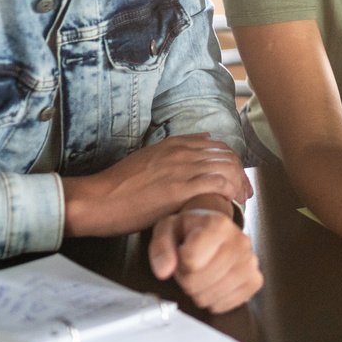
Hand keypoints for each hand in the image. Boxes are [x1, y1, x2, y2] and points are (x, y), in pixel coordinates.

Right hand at [63, 133, 251, 237]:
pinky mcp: (179, 189)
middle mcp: (182, 152)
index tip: (236, 178)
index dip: (232, 162)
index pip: (218, 147)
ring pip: (226, 168)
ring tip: (239, 200)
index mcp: (175, 144)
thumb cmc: (119, 185)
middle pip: (227, 156)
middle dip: (240, 174)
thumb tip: (203, 140)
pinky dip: (229, 192)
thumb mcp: (149, 157)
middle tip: (243, 192)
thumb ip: (176, 150)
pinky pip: (216, 184)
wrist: (99, 199)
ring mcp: (181, 169)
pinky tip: (230, 202)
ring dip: (238, 184)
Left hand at [148, 206, 262, 312]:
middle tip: (190, 267)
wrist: (215, 230)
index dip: (178, 262)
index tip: (182, 253)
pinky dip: (212, 300)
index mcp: (218, 224)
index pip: (190, 260)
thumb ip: (161, 246)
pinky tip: (213, 284)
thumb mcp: (168, 229)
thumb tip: (163, 271)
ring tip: (201, 274)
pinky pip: (224, 305)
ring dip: (198, 291)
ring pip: (210, 296)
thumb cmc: (191, 231)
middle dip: (186, 279)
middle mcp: (239, 241)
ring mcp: (250, 262)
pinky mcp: (254, 280)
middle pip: (198, 281)